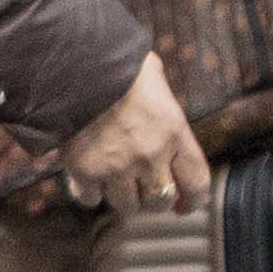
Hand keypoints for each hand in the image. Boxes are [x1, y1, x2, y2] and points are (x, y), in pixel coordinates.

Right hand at [55, 52, 208, 217]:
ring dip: (121, 196)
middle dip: (153, 199)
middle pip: (160, 202)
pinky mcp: (85, 172)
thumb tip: (164, 120)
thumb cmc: (117, 65)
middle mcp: (151, 156)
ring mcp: (117, 167)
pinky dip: (89, 192)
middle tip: (142, 188)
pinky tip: (88, 175)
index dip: (193, 200)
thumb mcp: (155, 80)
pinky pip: (91, 199)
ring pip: (126, 206)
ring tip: (113, 178)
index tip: (184, 206)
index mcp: (174, 132)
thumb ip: (163, 108)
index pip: (197, 182)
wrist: (75, 64)